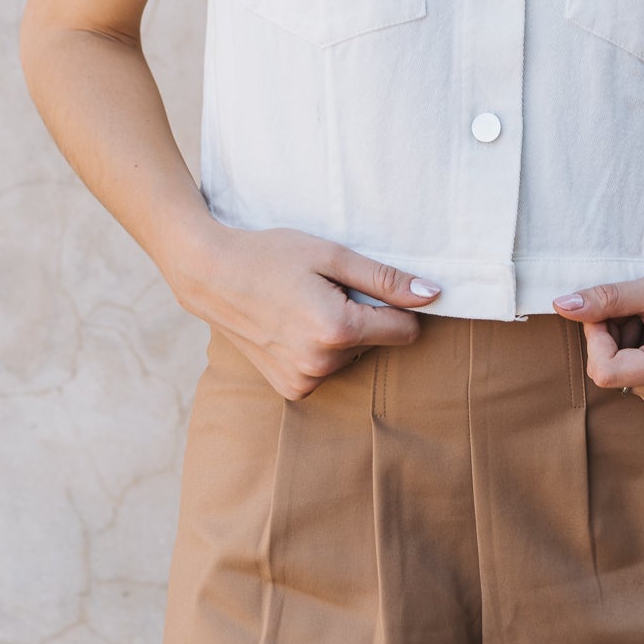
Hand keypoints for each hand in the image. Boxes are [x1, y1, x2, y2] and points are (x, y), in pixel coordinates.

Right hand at [167, 224, 440, 401]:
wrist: (210, 274)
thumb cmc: (271, 254)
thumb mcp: (331, 255)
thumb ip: (384, 279)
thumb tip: (433, 295)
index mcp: (338, 330)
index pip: (405, 330)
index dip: (396, 305)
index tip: (371, 285)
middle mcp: (323, 365)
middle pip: (377, 342)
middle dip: (363, 316)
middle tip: (323, 289)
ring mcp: (304, 382)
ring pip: (352, 355)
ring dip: (340, 333)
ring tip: (304, 304)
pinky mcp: (291, 389)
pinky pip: (328, 369)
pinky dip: (320, 349)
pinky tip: (293, 325)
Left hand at [552, 244, 643, 414]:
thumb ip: (608, 299)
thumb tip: (562, 305)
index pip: (605, 370)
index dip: (595, 337)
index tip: (607, 308)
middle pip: (611, 371)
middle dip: (613, 336)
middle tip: (641, 308)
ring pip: (620, 375)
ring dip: (626, 343)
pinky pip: (636, 379)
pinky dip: (638, 353)